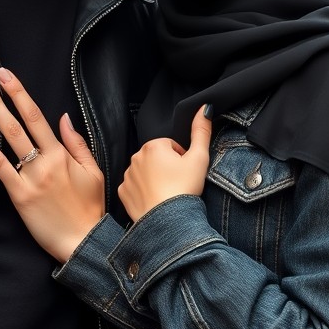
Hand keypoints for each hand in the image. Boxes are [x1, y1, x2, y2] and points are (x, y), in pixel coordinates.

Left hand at [0, 68, 105, 262]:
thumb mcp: (94, 171)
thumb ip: (77, 143)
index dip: (20, 93)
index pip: (37, 116)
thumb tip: (63, 117)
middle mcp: (45, 162)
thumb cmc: (89, 208)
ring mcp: (30, 178)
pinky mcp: (18, 195)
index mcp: (62, 154)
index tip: (6, 76)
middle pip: (18, 123)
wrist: (84, 241)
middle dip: (0, 98)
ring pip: (7, 140)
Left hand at [118, 107, 211, 221]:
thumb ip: (201, 131)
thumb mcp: (199, 158)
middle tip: (178, 183)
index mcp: (153, 146)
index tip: (185, 172)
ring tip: (167, 193)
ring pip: (145, 172)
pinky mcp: (123, 192)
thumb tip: (205, 108)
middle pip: (156, 158)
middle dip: (167, 167)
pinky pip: (134, 187)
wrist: (168, 221)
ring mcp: (127, 175)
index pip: (171, 146)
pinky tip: (155, 200)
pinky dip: (143, 192)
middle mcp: (136, 157)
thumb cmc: (184, 188)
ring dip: (155, 179)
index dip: (181, 159)